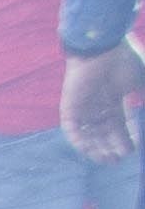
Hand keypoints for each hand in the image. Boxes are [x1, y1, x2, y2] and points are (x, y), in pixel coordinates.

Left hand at [74, 45, 142, 162]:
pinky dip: (80, 142)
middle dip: (112, 146)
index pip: (120, 123)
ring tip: (108, 159)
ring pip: (89, 134)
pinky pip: (73, 130)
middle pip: (104, 132)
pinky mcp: (70, 108)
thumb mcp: (142, 82)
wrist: (103, 49)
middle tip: (119, 159)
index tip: (133, 149)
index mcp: (115, 98)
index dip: (126, 137)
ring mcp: (84, 107)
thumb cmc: (124, 62)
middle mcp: (99, 105)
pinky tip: (91, 152)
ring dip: (97, 148)